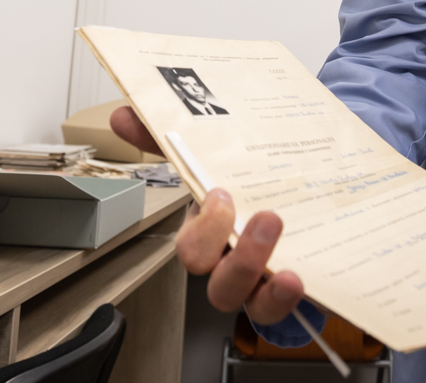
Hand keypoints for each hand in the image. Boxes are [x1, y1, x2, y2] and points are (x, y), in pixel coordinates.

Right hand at [110, 106, 304, 323]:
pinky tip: (299, 280)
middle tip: (267, 219)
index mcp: (210, 232)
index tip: (222, 193)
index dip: (205, 229)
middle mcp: (231, 262)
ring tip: (288, 264)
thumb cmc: (246, 180)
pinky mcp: (290, 289)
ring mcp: (260, 281)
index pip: (192, 248)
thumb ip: (167, 135)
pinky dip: (287, 301)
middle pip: (219, 286)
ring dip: (266, 285)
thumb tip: (124, 115)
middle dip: (239, 258)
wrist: (301, 189)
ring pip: (249, 302)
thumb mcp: (214, 153)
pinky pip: (282, 309)